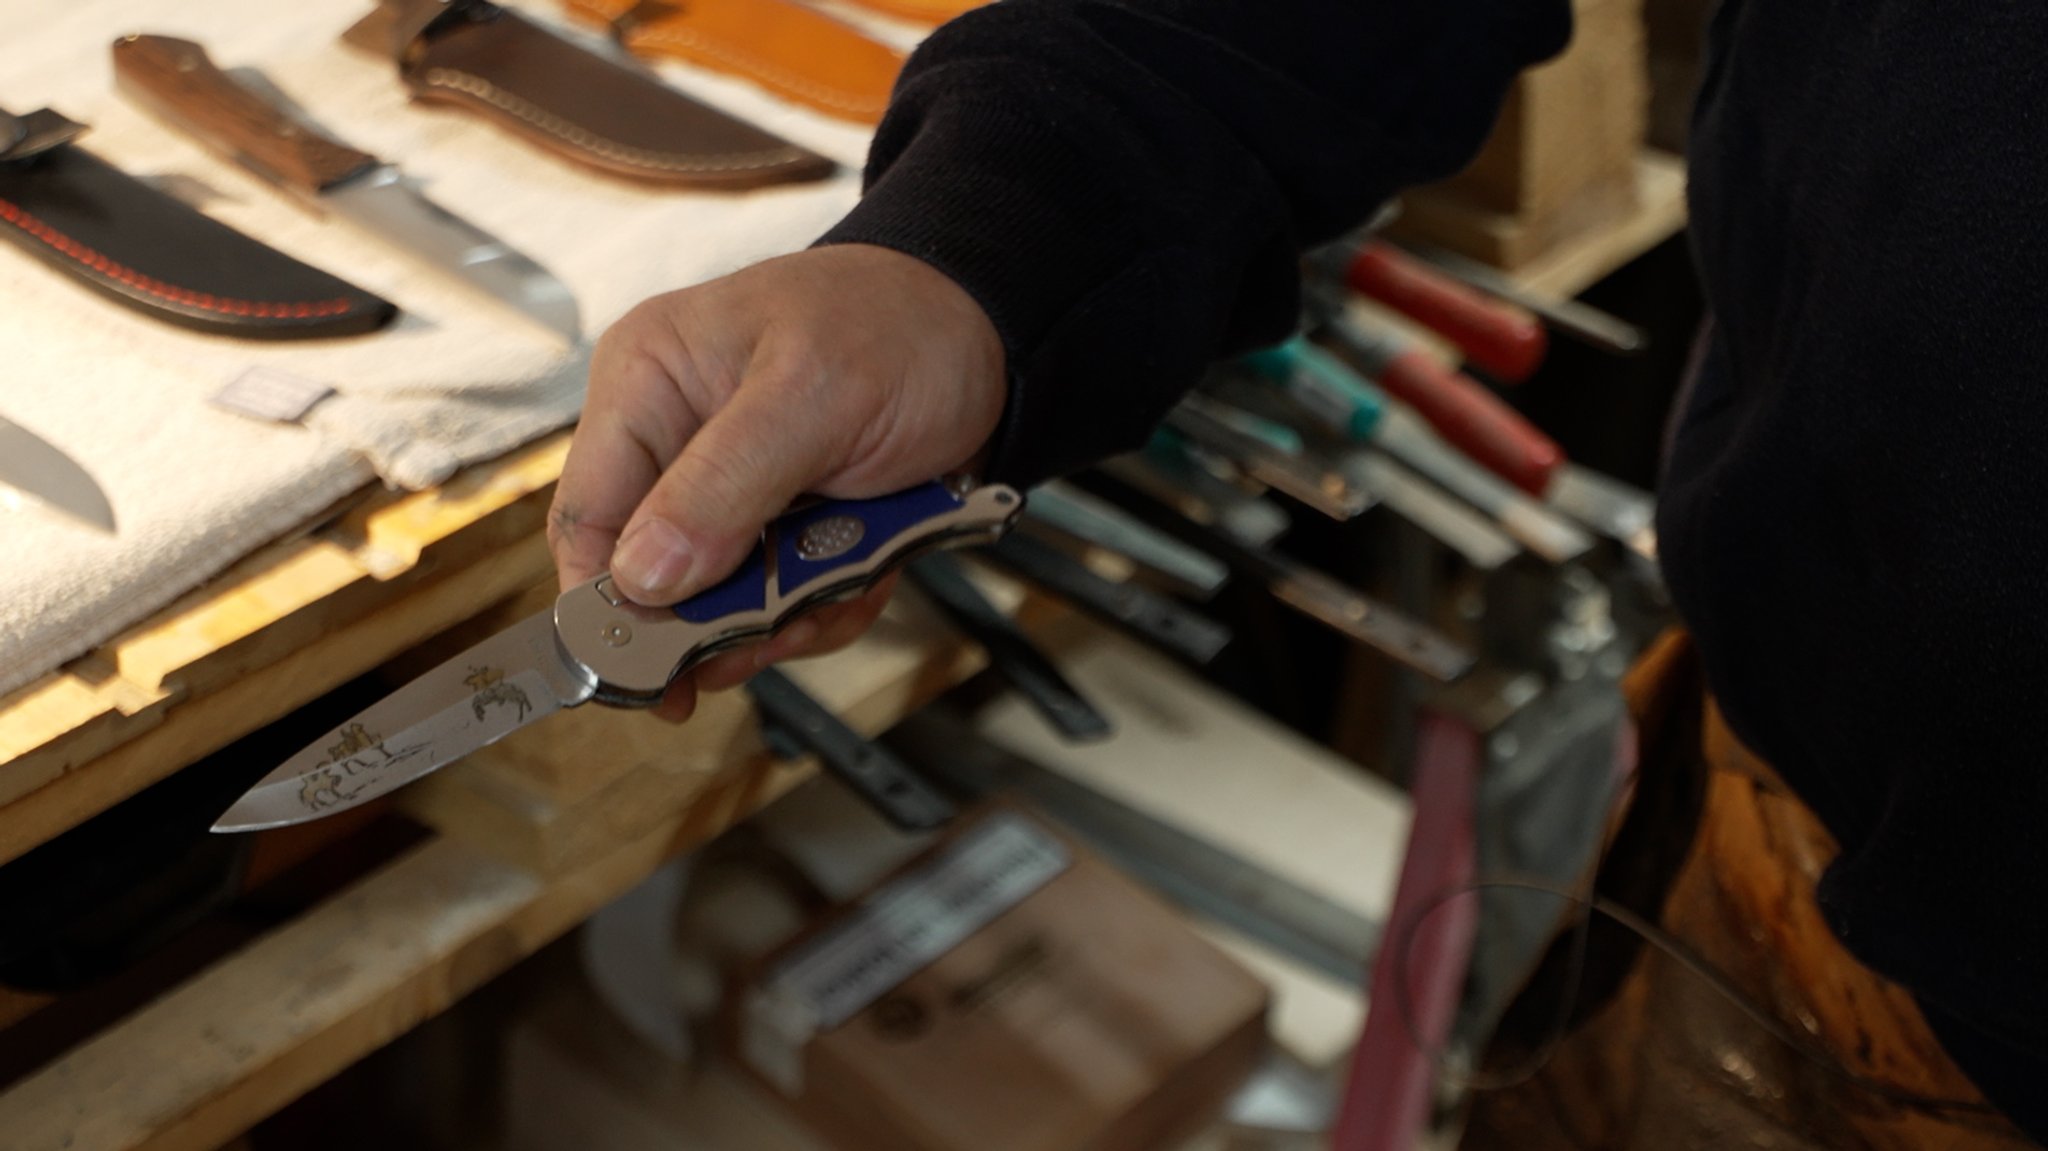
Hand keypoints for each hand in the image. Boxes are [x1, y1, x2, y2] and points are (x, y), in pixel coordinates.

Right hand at [548, 244, 1006, 719]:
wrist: (992, 338)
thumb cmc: (901, 328)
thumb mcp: (811, 398)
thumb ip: (722, 486)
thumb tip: (641, 579)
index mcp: (648, 383)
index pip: (589, 517)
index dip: (607, 608)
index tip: (651, 679)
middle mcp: (675, 439)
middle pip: (656, 578)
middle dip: (726, 618)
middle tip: (782, 630)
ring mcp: (730, 488)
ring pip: (726, 603)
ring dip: (791, 613)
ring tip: (848, 581)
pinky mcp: (782, 523)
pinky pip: (783, 598)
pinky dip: (830, 601)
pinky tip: (872, 567)